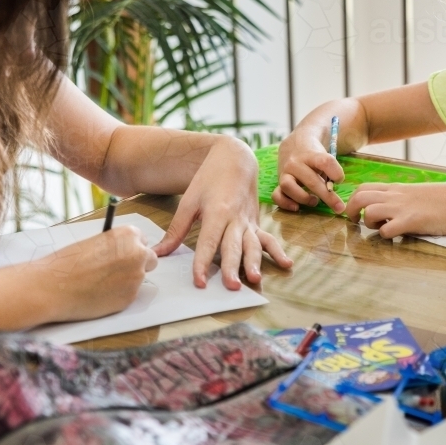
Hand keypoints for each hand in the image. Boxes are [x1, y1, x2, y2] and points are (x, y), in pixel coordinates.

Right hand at [35, 226, 157, 322]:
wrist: (52, 287)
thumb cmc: (66, 263)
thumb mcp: (94, 243)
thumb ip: (115, 246)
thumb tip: (122, 253)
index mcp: (128, 235)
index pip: (142, 240)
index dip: (131, 248)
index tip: (123, 254)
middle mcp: (138, 254)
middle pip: (149, 259)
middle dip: (137, 264)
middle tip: (118, 270)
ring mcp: (136, 278)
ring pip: (139, 279)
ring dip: (127, 281)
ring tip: (100, 283)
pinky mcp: (130, 298)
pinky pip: (129, 295)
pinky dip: (119, 295)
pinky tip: (99, 294)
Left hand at [153, 137, 292, 289]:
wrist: (235, 159)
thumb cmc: (209, 179)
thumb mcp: (189, 202)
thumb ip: (176, 230)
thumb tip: (158, 252)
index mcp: (217, 212)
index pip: (208, 243)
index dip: (203, 263)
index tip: (200, 282)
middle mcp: (235, 219)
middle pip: (233, 247)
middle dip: (232, 267)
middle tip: (232, 286)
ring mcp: (248, 222)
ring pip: (252, 245)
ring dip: (254, 262)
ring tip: (255, 278)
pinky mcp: (256, 223)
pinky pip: (268, 239)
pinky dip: (278, 252)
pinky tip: (286, 265)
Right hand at [273, 129, 345, 213]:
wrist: (293, 145)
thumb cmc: (314, 156)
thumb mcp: (323, 157)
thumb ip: (329, 171)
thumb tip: (332, 191)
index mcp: (311, 155)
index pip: (324, 162)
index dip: (335, 172)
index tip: (340, 180)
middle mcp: (296, 163)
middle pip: (311, 180)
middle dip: (327, 197)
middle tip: (339, 208)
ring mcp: (285, 173)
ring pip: (288, 186)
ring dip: (303, 198)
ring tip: (315, 202)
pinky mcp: (278, 182)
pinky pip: (277, 195)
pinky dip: (285, 203)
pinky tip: (297, 208)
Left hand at [345, 183, 445, 238]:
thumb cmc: (441, 199)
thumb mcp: (415, 193)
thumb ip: (399, 198)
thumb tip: (388, 208)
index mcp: (395, 189)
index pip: (364, 187)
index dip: (353, 199)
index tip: (356, 211)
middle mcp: (394, 197)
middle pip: (359, 197)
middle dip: (350, 210)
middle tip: (354, 221)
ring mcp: (401, 209)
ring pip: (368, 212)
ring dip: (368, 222)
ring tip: (379, 227)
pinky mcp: (409, 222)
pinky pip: (386, 229)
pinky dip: (384, 235)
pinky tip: (394, 235)